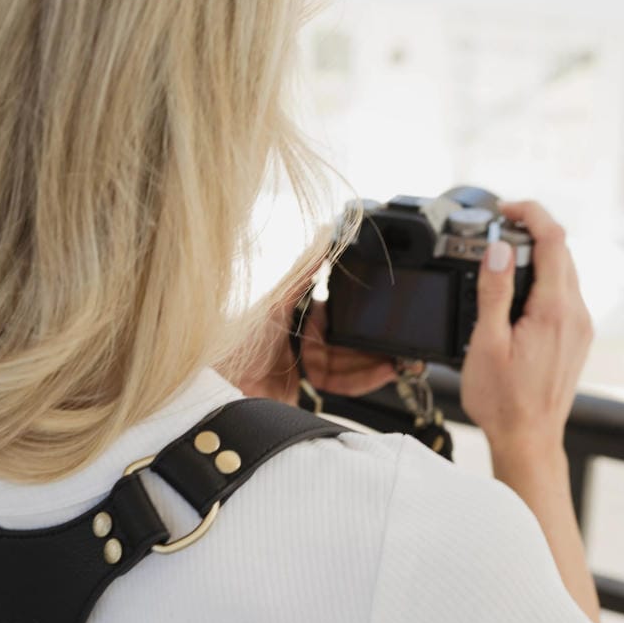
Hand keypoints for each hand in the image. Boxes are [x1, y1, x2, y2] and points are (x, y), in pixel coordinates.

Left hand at [236, 283, 423, 404]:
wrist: (221, 390)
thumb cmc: (237, 344)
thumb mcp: (275, 303)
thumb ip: (304, 271)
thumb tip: (325, 231)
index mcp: (296, 315)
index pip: (338, 311)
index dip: (362, 310)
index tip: (388, 307)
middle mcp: (303, 340)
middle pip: (350, 339)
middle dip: (377, 341)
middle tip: (403, 339)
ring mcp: (307, 366)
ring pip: (353, 362)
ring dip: (377, 361)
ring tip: (400, 359)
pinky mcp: (309, 391)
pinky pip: (345, 384)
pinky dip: (366, 380)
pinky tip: (385, 371)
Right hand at [460, 198, 593, 454]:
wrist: (528, 438)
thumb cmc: (503, 400)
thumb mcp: (486, 343)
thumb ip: (494, 292)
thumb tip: (499, 249)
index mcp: (554, 310)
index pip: (553, 239)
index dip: (530, 213)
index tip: (505, 210)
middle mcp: (575, 313)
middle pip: (562, 251)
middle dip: (531, 232)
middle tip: (497, 232)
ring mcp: (580, 326)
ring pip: (565, 272)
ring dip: (539, 256)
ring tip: (503, 261)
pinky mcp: (577, 338)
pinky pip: (565, 294)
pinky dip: (544, 281)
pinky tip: (519, 294)